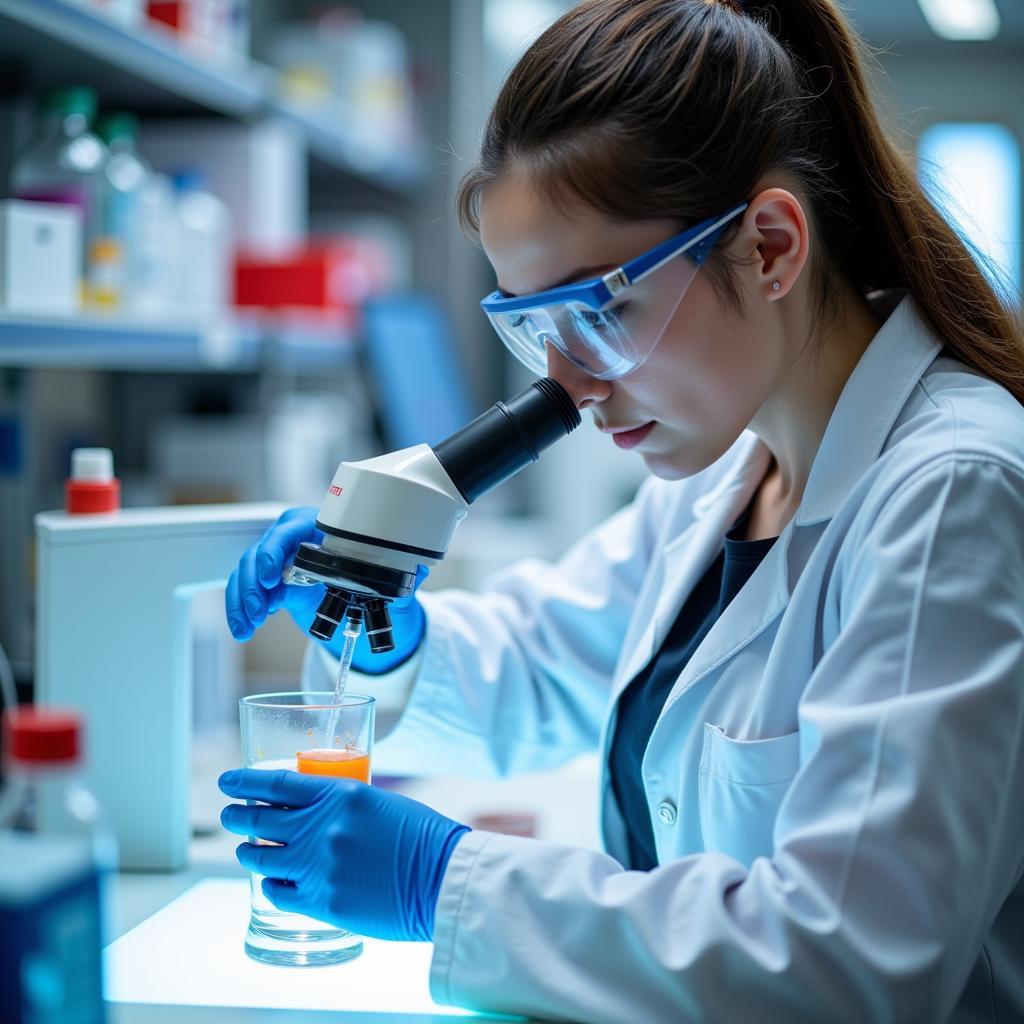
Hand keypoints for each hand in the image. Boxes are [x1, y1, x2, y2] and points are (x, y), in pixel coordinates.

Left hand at [219, 768, 469, 941]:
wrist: (442, 878)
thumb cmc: (420, 837)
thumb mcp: (378, 803)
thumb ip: (341, 805)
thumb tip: (312, 811)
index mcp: (340, 795)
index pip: (277, 784)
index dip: (245, 781)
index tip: (226, 781)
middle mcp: (322, 828)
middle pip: (260, 820)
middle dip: (237, 816)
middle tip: (229, 814)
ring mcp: (318, 866)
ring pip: (261, 858)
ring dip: (248, 852)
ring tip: (245, 849)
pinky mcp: (321, 902)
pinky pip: (278, 891)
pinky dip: (271, 884)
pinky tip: (272, 880)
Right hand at [226, 506, 428, 671]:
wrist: (369, 599)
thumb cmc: (377, 577)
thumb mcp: (391, 579)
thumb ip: (402, 576)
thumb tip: (418, 571)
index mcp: (323, 529)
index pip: (292, 528)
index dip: (278, 547)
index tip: (275, 572)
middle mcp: (298, 540)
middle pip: (264, 549)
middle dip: (255, 579)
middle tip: (259, 608)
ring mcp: (283, 562)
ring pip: (250, 571)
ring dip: (243, 598)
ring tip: (247, 625)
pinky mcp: (275, 584)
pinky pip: (250, 590)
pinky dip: (242, 609)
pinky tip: (244, 627)